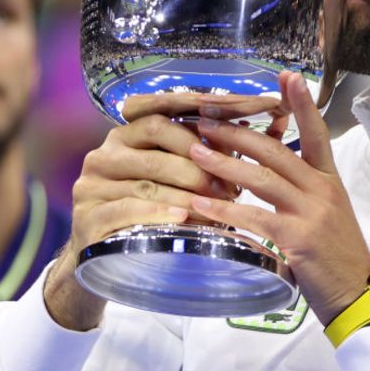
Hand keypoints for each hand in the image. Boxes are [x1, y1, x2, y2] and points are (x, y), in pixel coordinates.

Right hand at [44, 92, 282, 329]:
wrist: (110, 265)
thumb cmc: (160, 215)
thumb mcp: (188, 178)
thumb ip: (224, 149)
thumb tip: (282, 116)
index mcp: (130, 132)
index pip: (168, 106)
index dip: (209, 105)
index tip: (250, 106)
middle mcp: (108, 149)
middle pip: (158, 133)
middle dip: (200, 154)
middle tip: (232, 182)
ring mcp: (93, 182)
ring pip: (148, 176)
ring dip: (187, 190)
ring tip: (218, 206)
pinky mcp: (87, 215)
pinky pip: (127, 209)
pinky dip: (159, 212)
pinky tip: (183, 219)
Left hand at [187, 71, 369, 326]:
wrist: (359, 295)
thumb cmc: (336, 254)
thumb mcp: (325, 212)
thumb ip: (301, 189)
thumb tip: (266, 168)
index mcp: (329, 179)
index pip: (316, 133)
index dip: (301, 104)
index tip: (286, 76)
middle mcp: (322, 189)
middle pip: (274, 150)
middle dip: (237, 132)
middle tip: (204, 116)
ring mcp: (311, 213)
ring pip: (262, 178)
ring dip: (224, 163)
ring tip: (194, 149)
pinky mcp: (298, 239)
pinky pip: (254, 218)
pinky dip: (224, 211)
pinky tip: (200, 205)